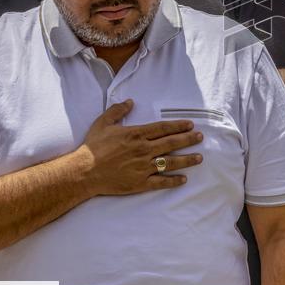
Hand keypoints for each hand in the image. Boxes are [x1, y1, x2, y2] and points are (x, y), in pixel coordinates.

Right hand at [73, 99, 203, 195]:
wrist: (83, 171)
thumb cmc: (92, 147)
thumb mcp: (103, 123)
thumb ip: (117, 110)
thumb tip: (130, 101)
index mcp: (136, 134)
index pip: (163, 128)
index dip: (178, 125)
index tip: (190, 124)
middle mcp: (143, 150)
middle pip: (171, 143)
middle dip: (188, 140)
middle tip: (200, 137)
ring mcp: (143, 167)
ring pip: (170, 162)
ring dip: (187, 160)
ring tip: (199, 157)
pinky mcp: (139, 182)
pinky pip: (160, 182)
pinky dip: (173, 181)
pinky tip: (183, 179)